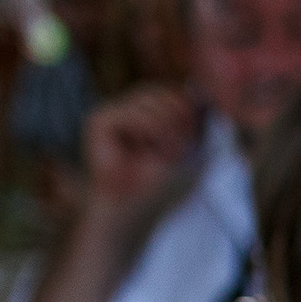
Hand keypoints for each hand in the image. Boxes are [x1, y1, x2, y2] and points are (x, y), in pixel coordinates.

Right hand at [78, 85, 200, 222]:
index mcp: (149, 117)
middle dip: (178, 120)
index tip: (194, 135)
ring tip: (160, 156)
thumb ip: (200, 126)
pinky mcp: (98, 121)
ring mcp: (113, 114)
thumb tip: (202, 93)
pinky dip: (146, 131)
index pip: (171, 94)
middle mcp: (129, 111)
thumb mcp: (193, 155)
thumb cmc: (162, 188)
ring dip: (165, 130)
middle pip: (161, 92)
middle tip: (176, 150)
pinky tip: (142, 153)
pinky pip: (131, 112)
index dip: (187, 109)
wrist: (133, 209)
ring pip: (149, 99)